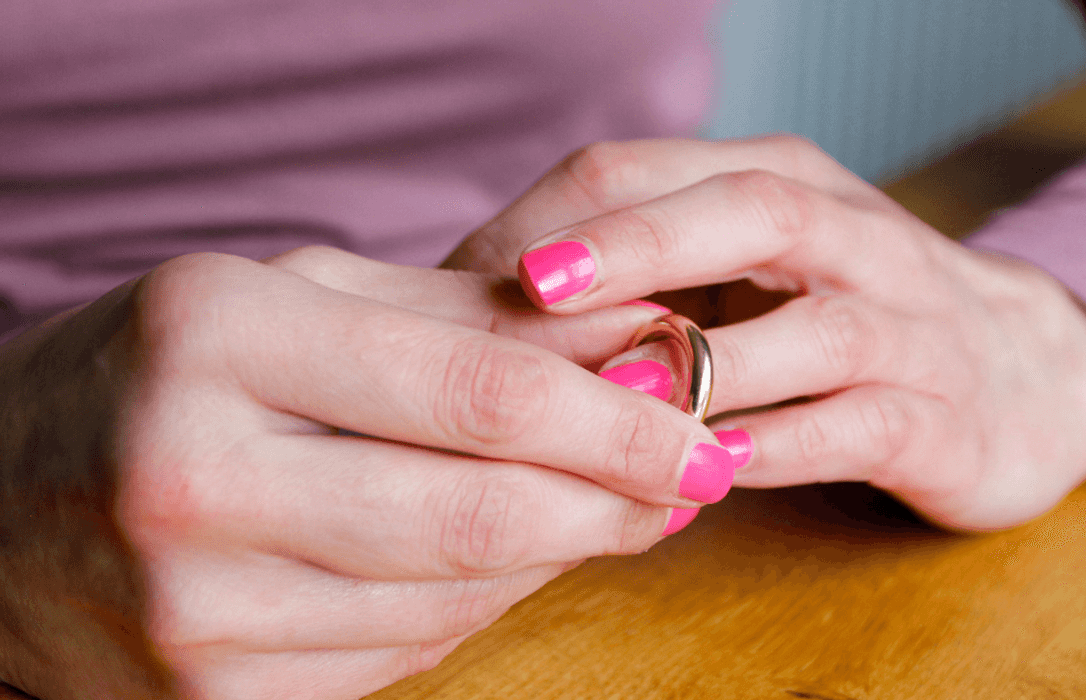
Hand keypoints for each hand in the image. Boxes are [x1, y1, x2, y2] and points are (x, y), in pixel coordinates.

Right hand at [0, 247, 734, 698]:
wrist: (1, 497)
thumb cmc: (168, 370)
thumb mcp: (302, 299)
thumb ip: (470, 321)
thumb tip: (638, 347)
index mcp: (217, 342)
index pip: (479, 395)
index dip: (620, 422)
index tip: (706, 428)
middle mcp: (193, 481)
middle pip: (481, 516)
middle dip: (618, 503)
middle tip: (695, 475)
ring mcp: (190, 614)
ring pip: (455, 599)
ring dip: (559, 553)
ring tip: (608, 504)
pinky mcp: (208, 699)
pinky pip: (403, 657)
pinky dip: (479, 605)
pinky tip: (506, 555)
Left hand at [447, 136, 1085, 529]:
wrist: (1029, 370)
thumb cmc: (850, 313)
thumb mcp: (753, 263)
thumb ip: (650, 267)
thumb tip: (491, 298)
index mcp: (784, 184)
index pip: (660, 170)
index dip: (565, 218)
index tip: (477, 274)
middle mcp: (851, 238)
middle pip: (746, 214)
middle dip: (638, 246)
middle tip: (536, 286)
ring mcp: (907, 326)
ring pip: (814, 329)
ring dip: (712, 364)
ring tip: (614, 398)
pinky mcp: (941, 417)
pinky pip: (860, 427)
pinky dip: (786, 446)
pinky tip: (714, 467)